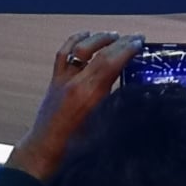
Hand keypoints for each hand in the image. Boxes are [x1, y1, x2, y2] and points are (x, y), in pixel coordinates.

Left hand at [7, 31, 141, 181]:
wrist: (45, 150)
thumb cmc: (76, 146)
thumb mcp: (103, 126)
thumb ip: (115, 104)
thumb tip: (134, 89)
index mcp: (89, 95)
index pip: (111, 62)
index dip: (127, 49)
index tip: (139, 43)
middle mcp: (75, 83)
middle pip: (100, 52)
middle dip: (120, 41)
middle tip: (135, 37)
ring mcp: (63, 79)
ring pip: (81, 48)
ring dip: (99, 38)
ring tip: (115, 35)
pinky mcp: (54, 79)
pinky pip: (64, 52)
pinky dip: (75, 40)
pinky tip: (86, 35)